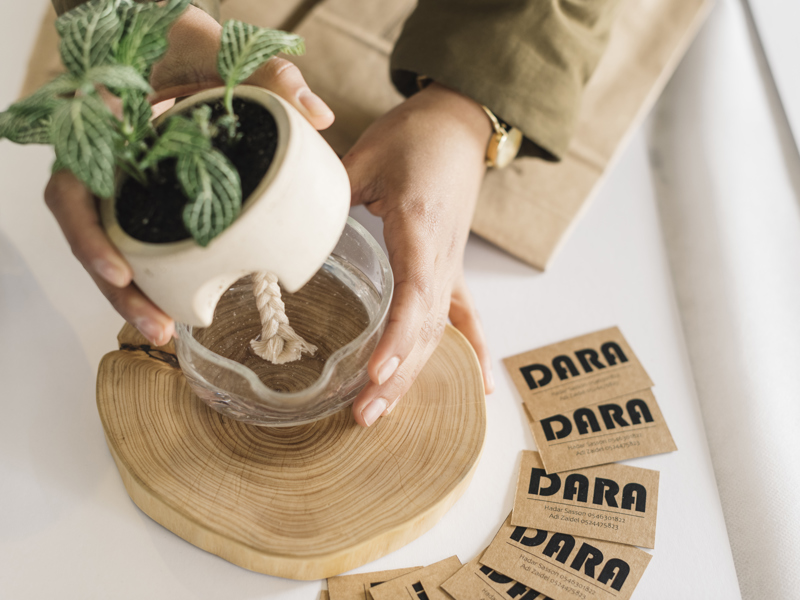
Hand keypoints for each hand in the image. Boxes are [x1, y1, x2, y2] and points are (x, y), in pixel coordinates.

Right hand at [44, 5, 333, 345]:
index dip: (89, 237)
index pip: (72, 189)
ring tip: (168, 330)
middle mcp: (98, 160)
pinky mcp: (140, 190)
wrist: (152, 31)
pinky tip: (179, 298)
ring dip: (133, 292)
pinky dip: (153, 268)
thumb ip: (264, 74)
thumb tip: (319, 116)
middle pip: (89, 236)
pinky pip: (135, 234)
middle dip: (117, 289)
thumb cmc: (172, 36)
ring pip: (109, 244)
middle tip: (158, 327)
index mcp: (98, 127)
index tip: (121, 272)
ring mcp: (116, 179)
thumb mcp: (214, 48)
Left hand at [344, 82, 495, 426]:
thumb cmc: (415, 137)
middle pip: (425, 327)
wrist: (459, 125)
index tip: (375, 373)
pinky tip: (479, 388)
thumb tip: (292, 228)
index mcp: (420, 226)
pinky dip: (471, 353)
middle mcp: (442, 257)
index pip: (414, 293)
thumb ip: (331, 192)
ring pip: (438, 331)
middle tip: (363, 415)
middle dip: (397, 377)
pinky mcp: (452, 268)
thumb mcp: (366, 156)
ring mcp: (451, 266)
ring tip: (381, 413)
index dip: (397, 338)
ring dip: (413, 376)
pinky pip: (464, 317)